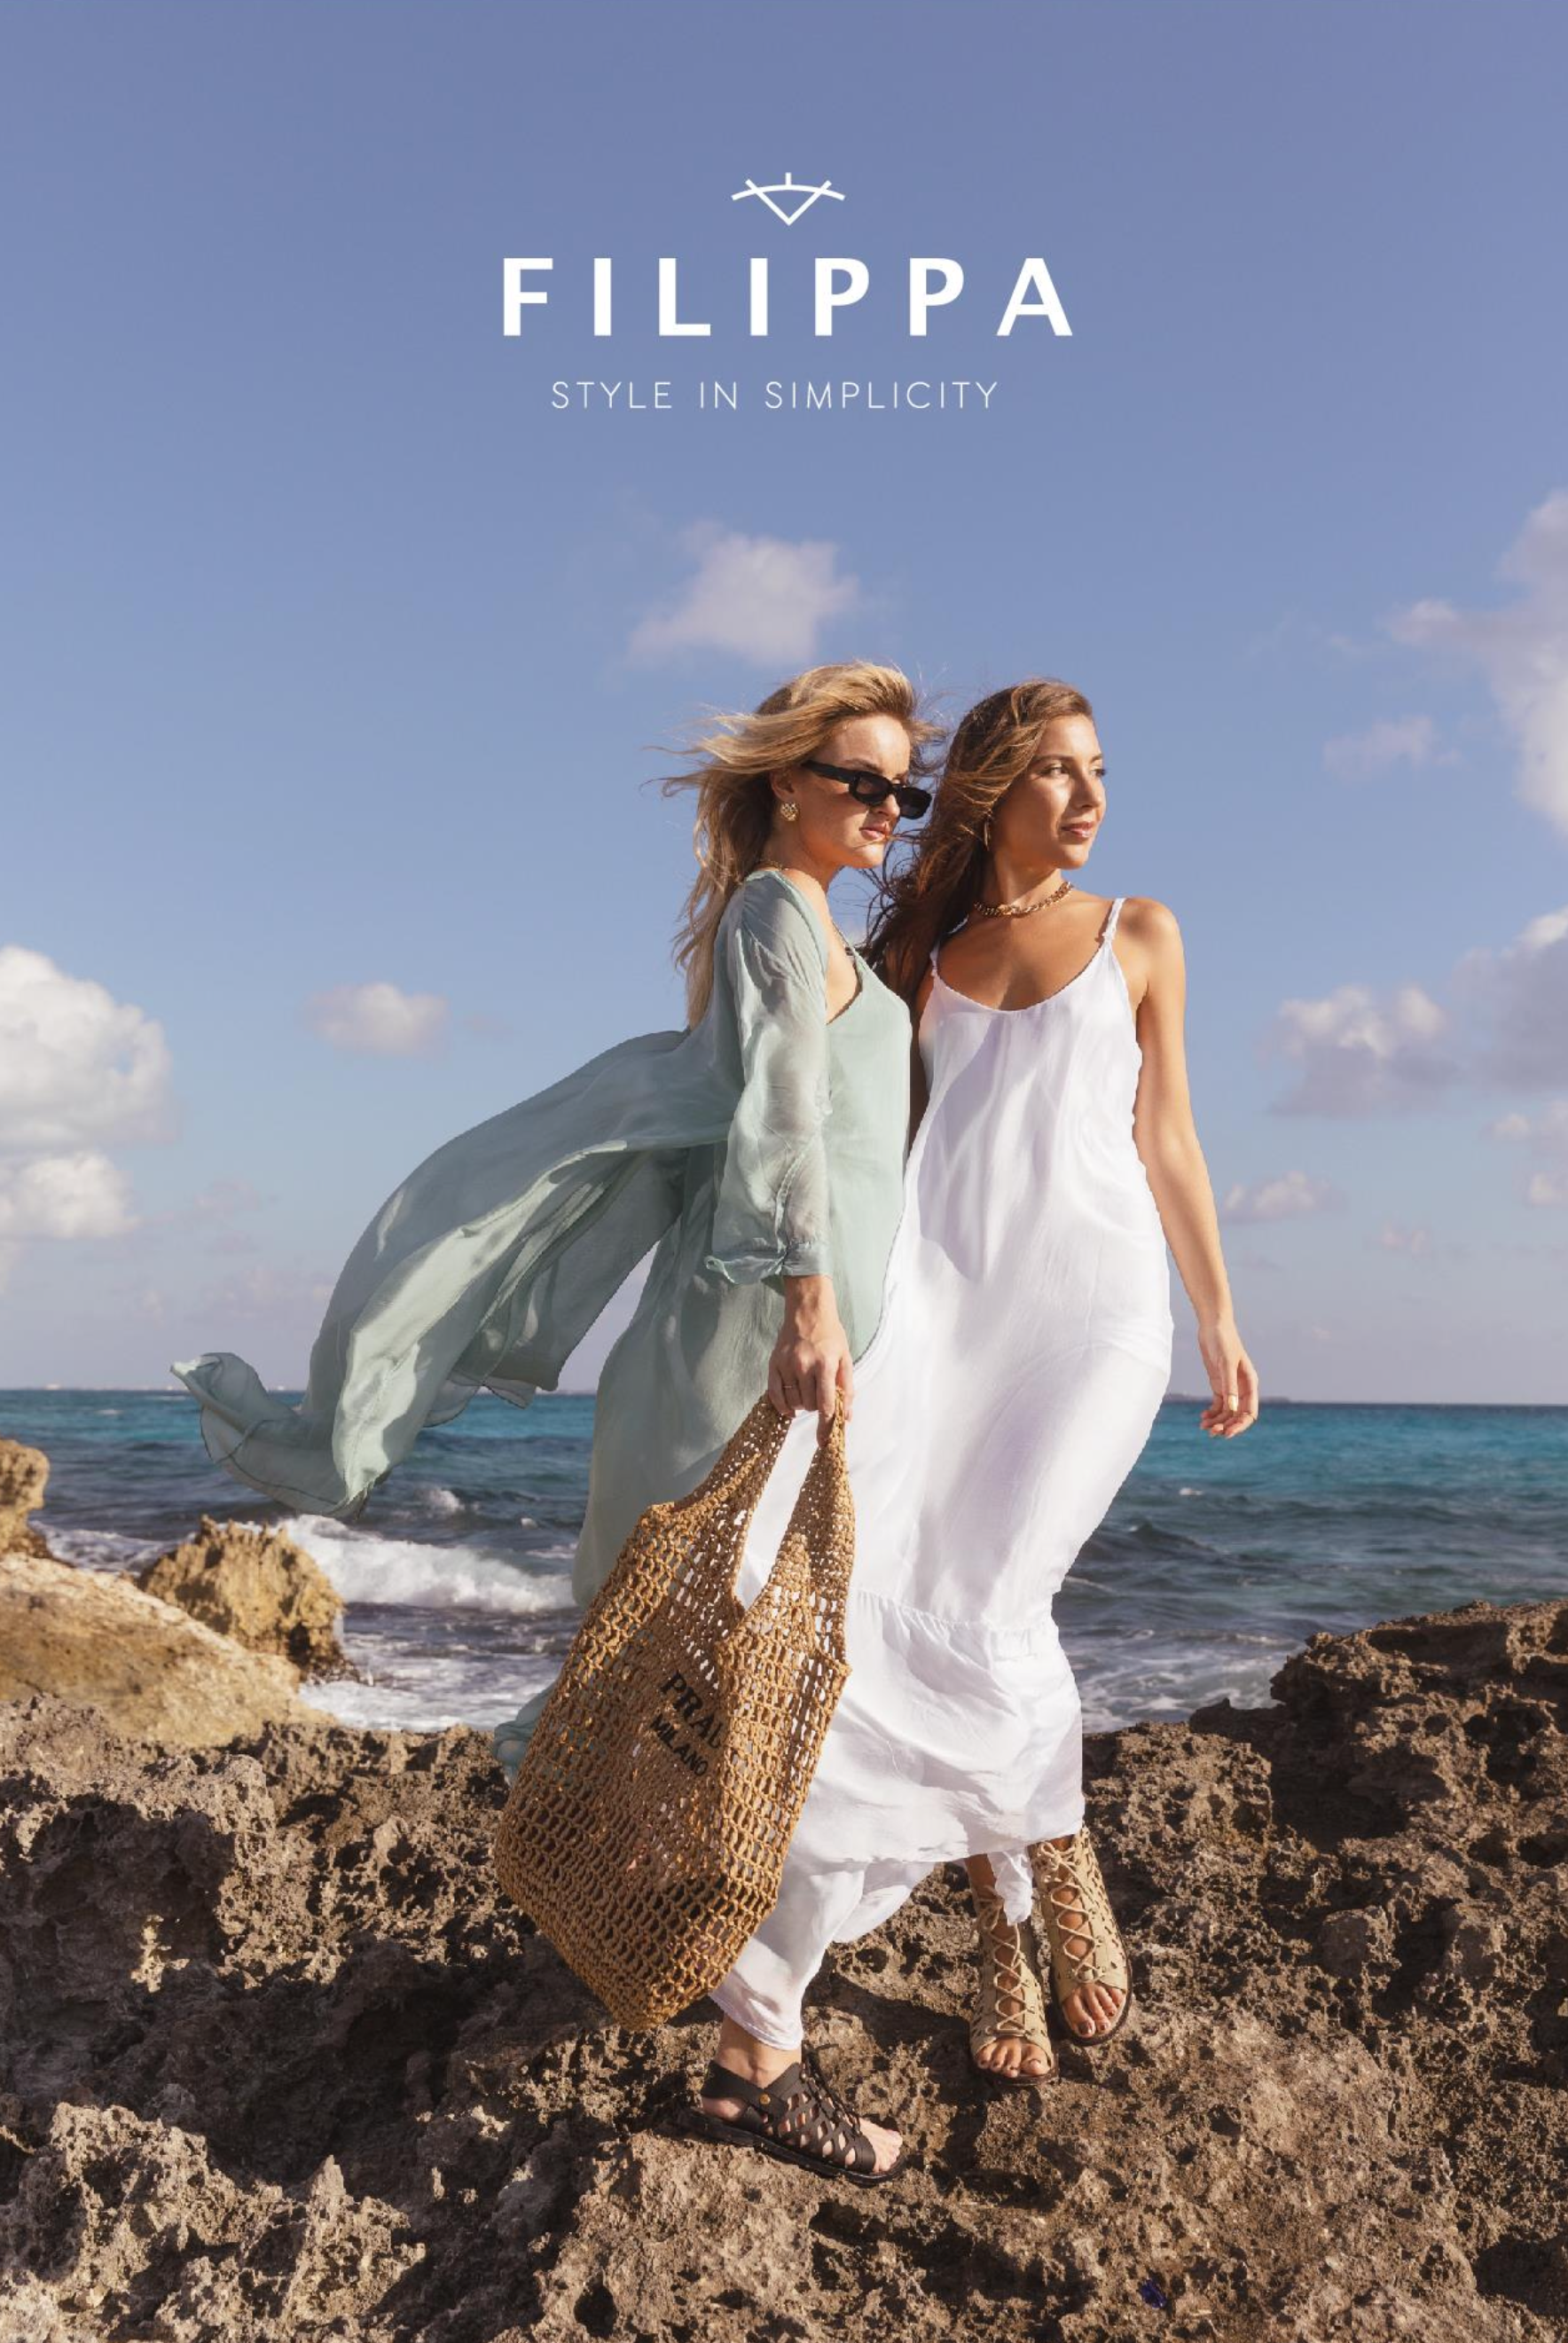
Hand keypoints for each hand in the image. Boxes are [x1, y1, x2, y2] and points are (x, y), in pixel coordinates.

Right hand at [770, 1275, 854, 1444]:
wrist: (807, 1311)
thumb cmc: (830, 1336)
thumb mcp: (845, 1358)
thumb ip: (847, 1389)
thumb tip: (847, 1418)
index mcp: (826, 1364)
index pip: (826, 1404)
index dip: (826, 1426)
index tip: (824, 1443)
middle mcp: (804, 1365)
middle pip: (808, 1405)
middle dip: (816, 1406)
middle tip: (820, 1393)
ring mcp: (787, 1365)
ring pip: (793, 1402)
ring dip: (801, 1405)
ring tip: (807, 1391)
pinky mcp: (774, 1364)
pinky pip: (774, 1394)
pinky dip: (782, 1406)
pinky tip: (789, 1409)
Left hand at [1196, 1318, 1258, 1437]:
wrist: (1213, 1326)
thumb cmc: (1223, 1342)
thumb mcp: (1226, 1364)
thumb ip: (1229, 1386)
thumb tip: (1233, 1410)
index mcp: (1250, 1384)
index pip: (1249, 1412)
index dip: (1240, 1425)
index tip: (1227, 1433)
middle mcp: (1242, 1388)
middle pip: (1237, 1415)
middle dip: (1226, 1425)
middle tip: (1212, 1433)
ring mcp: (1230, 1387)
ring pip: (1227, 1412)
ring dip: (1217, 1421)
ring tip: (1204, 1427)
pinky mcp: (1219, 1384)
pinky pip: (1218, 1404)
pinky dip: (1212, 1413)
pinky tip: (1203, 1417)